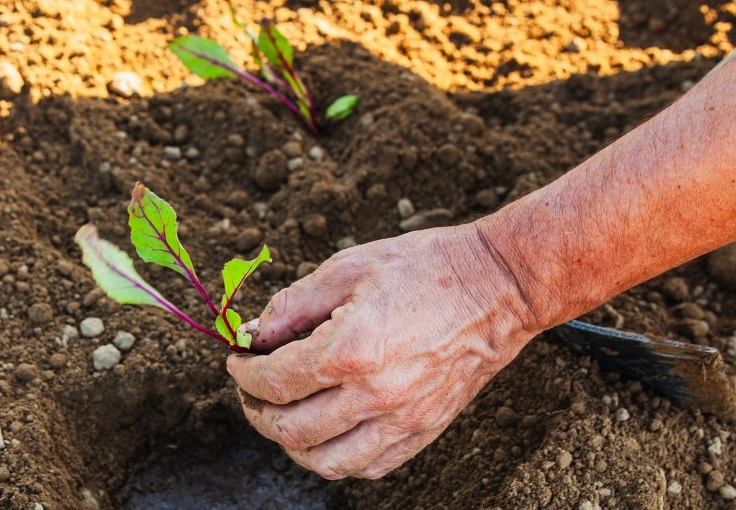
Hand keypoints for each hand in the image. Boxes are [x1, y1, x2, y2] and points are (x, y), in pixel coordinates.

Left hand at [226, 224, 542, 479]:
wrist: (498, 286)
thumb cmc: (425, 268)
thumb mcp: (347, 268)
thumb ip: (292, 305)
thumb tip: (253, 333)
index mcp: (350, 350)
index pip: (275, 380)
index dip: (244, 372)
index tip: (237, 359)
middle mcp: (375, 394)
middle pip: (291, 428)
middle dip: (256, 410)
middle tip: (249, 389)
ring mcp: (402, 419)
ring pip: (325, 461)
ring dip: (290, 444)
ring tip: (281, 416)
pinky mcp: (424, 430)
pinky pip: (367, 467)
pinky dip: (335, 459)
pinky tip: (324, 434)